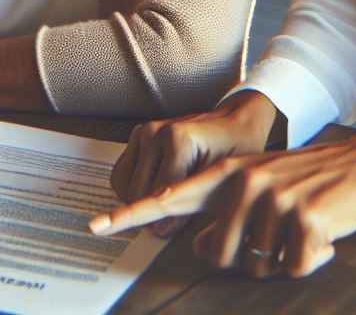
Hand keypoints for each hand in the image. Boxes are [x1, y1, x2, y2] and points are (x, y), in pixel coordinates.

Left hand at [91, 133, 355, 277]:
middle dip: (246, 259)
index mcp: (226, 177)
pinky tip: (323, 237)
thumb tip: (199, 246)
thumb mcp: (259, 190)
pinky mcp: (306, 220)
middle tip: (276, 238)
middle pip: (218, 254)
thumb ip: (222, 215)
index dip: (132, 215)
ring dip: (283, 259)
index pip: (169, 197)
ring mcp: (274, 200)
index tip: (96, 225)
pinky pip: (293, 267)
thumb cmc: (306, 184)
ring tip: (303, 230)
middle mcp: (244, 183)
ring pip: (257, 265)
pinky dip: (311, 261)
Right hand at [111, 90, 277, 237]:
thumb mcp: (224, 179)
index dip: (164, 221)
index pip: (157, 195)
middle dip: (150, 213)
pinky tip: (153, 193)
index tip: (170, 233)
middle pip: (136, 193)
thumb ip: (193, 203)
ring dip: (137, 202)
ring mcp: (144, 132)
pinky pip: (120, 174)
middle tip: (171, 221)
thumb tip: (162, 229)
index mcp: (178, 140)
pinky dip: (131, 189)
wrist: (234, 123)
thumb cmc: (235, 149)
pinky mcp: (137, 135)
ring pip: (123, 186)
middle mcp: (156, 132)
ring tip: (162, 207)